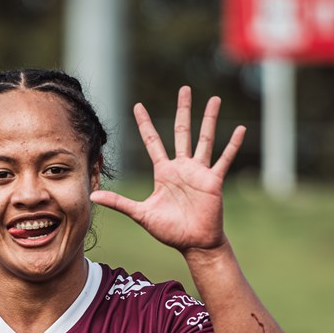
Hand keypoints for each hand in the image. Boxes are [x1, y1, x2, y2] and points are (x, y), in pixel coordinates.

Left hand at [91, 86, 245, 252]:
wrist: (193, 243)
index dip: (145, 124)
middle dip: (183, 110)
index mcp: (164, 172)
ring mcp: (199, 172)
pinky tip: (240, 129)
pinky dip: (233, 145)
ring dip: (210, 119)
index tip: (137, 105)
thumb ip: (119, 203)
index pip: (152, 141)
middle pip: (181, 131)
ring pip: (205, 139)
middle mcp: (182, 167)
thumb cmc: (169, 231)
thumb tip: (93, 197)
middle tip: (184, 89)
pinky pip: (224, 159)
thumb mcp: (141, 214)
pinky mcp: (213, 180)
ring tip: (214, 99)